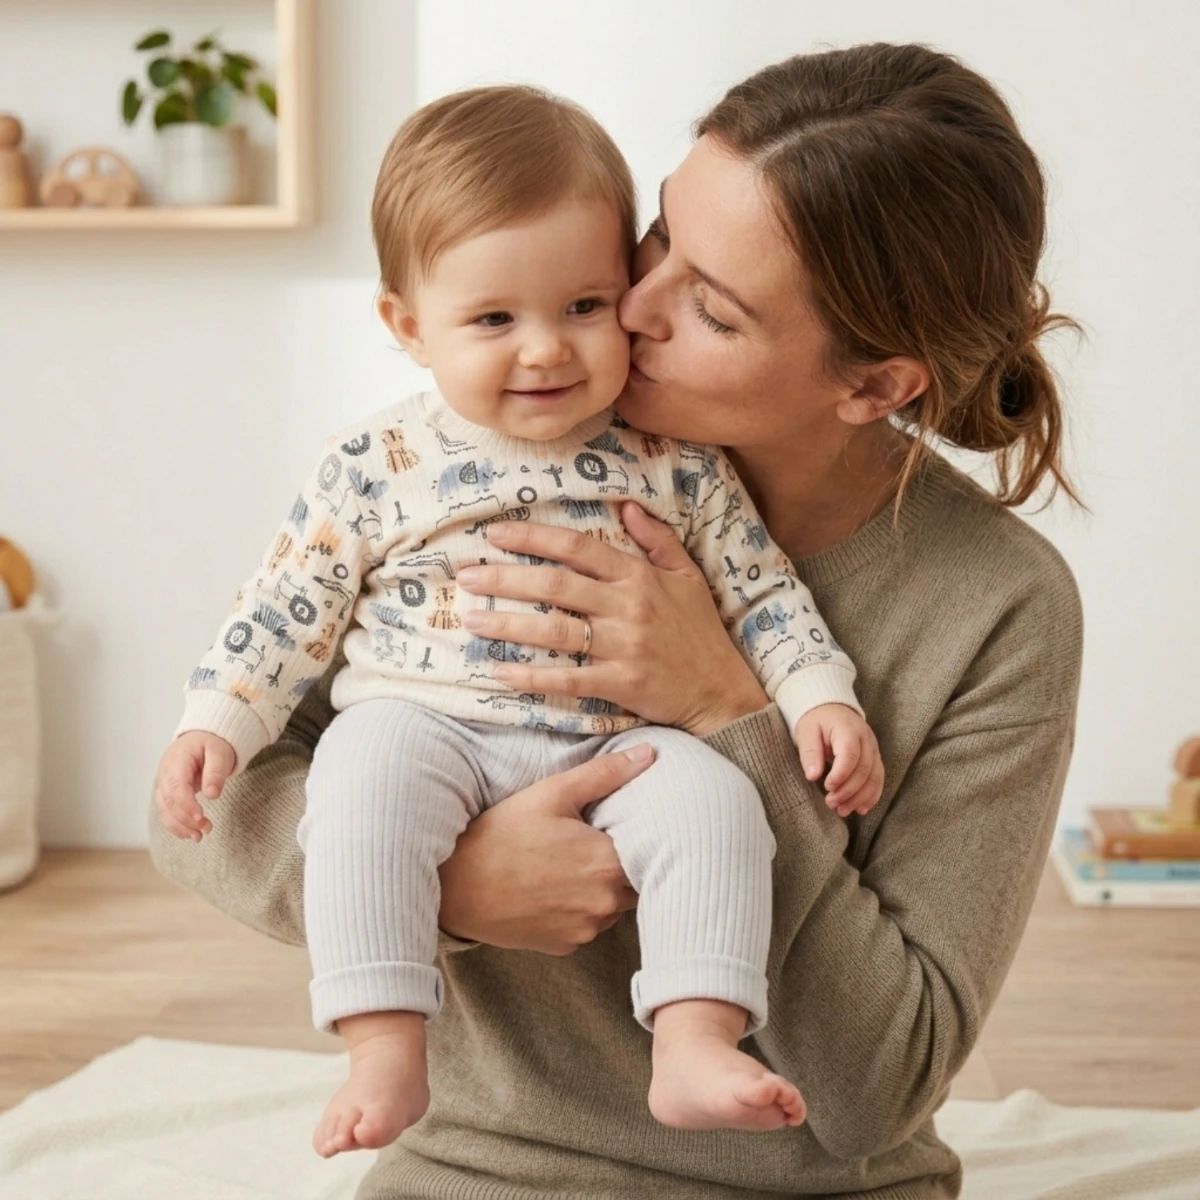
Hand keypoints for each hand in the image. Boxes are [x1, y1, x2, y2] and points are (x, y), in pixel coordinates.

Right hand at [153, 731, 236, 841]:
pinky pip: (166, 812)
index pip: (176, 787)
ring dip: (179, 826)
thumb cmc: (211, 744)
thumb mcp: (220, 752)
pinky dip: (176, 825)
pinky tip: (190, 834)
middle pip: (169, 801)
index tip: (201, 817)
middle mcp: (165, 773)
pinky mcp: (166, 793)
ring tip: (199, 837)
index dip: (186, 805)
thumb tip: (212, 795)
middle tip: (207, 829)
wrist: (201, 739)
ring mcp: (163, 784)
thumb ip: (216, 771)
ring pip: (164, 810)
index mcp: (176, 760)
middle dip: (186, 819)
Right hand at [437, 744, 654, 954]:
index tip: (616, 826)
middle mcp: (604, 904)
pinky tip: (552, 890)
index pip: (649, 850)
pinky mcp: (566, 947)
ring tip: (566, 866)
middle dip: (618, 863)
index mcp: (608, 863)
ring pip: (612, 906)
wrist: (456, 887)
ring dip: (600, 888)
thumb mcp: (552, 793)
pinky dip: (578, 910)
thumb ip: (605, 774)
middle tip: (587, 843)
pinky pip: (587, 925)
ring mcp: (585, 930)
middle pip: (634, 881)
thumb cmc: (502, 835)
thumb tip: (649, 755)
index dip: (638, 836)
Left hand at [455, 504, 768, 736]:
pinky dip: (532, 677)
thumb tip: (626, 505)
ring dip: (508, 625)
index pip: (577, 548)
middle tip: (466, 576)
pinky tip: (500, 673)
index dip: (533, 537)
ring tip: (471, 621)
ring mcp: (623, 645)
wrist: (723, 691)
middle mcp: (627, 606)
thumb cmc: (701, 634)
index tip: (495, 534)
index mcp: (638, 576)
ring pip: (555, 631)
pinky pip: (567, 678)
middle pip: (555, 585)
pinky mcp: (620, 683)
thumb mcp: (687, 576)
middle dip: (505, 578)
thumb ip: (657, 539)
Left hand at [794, 704, 883, 817]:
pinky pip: (879, 779)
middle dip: (848, 790)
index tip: (827, 787)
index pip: (850, 754)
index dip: (841, 774)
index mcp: (848, 729)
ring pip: (875, 777)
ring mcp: (874, 749)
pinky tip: (861, 809)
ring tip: (842, 811)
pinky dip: (871, 796)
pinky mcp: (875, 758)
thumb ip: (810, 752)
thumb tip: (812, 776)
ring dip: (860, 797)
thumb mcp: (806, 731)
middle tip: (831, 803)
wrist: (831, 709)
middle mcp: (866, 739)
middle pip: (864, 769)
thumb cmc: (817, 721)